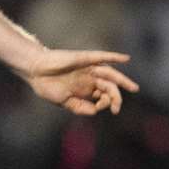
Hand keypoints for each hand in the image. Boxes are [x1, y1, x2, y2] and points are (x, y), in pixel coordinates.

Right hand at [23, 49, 138, 115]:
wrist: (34, 72)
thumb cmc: (46, 86)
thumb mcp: (63, 102)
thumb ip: (79, 107)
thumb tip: (96, 111)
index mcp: (85, 89)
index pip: (103, 96)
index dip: (105, 104)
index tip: (98, 108)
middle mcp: (90, 78)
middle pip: (110, 87)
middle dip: (116, 98)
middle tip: (117, 108)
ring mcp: (88, 68)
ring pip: (110, 74)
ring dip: (123, 80)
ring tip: (133, 88)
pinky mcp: (85, 59)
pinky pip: (102, 57)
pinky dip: (114, 57)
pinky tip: (125, 59)